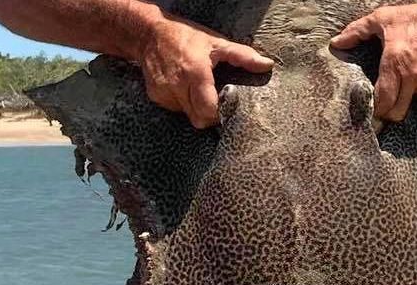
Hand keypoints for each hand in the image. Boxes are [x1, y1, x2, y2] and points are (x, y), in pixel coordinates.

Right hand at [138, 16, 273, 127]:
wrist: (149, 34)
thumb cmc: (185, 36)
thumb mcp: (216, 42)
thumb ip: (243, 55)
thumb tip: (267, 65)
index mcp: (195, 73)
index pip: (209, 110)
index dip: (220, 113)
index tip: (227, 106)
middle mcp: (177, 85)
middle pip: (198, 119)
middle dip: (210, 115)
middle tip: (217, 102)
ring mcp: (164, 93)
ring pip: (187, 115)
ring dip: (196, 108)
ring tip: (199, 90)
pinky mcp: (156, 96)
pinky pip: (175, 108)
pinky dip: (183, 103)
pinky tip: (184, 88)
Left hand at [331, 2, 416, 120]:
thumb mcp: (383, 18)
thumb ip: (356, 31)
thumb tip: (336, 43)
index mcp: (395, 62)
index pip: (383, 99)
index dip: (373, 109)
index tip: (366, 108)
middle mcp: (412, 77)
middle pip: (395, 113)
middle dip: (385, 114)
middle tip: (378, 107)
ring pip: (407, 104)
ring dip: (399, 99)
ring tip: (396, 83)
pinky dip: (413, 89)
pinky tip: (412, 74)